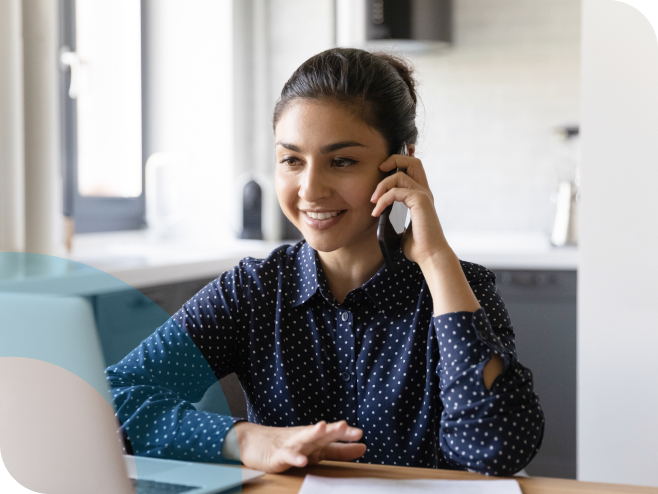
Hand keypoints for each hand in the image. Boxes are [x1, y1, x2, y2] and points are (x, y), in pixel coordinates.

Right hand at [234, 420, 365, 472]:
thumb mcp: (316, 449)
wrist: (254, 442)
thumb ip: (339, 450)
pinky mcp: (277, 455)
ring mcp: (291, 445)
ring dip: (313, 433)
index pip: (333, 436)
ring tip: (323, 428)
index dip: (346, 436)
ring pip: (304, 438)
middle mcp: (306, 439)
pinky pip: (287, 456)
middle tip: (345, 425)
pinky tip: (301, 460)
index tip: (360, 435)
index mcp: (316, 439)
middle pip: (321, 434)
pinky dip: (294, 457)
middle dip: (333, 430)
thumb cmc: (288, 445)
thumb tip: (363, 447)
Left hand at [370, 151, 449, 267]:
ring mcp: (423, 195)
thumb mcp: (402, 228)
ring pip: (401, 174)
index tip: (382, 170)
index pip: (413, 168)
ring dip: (382, 185)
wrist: (430, 256)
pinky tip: (377, 211)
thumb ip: (394, 218)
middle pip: (413, 161)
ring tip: (373, 201)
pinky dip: (383, 199)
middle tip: (379, 170)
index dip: (399, 162)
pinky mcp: (420, 201)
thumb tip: (379, 217)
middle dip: (393, 160)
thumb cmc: (418, 246)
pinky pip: (396, 191)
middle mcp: (424, 192)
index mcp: (421, 196)